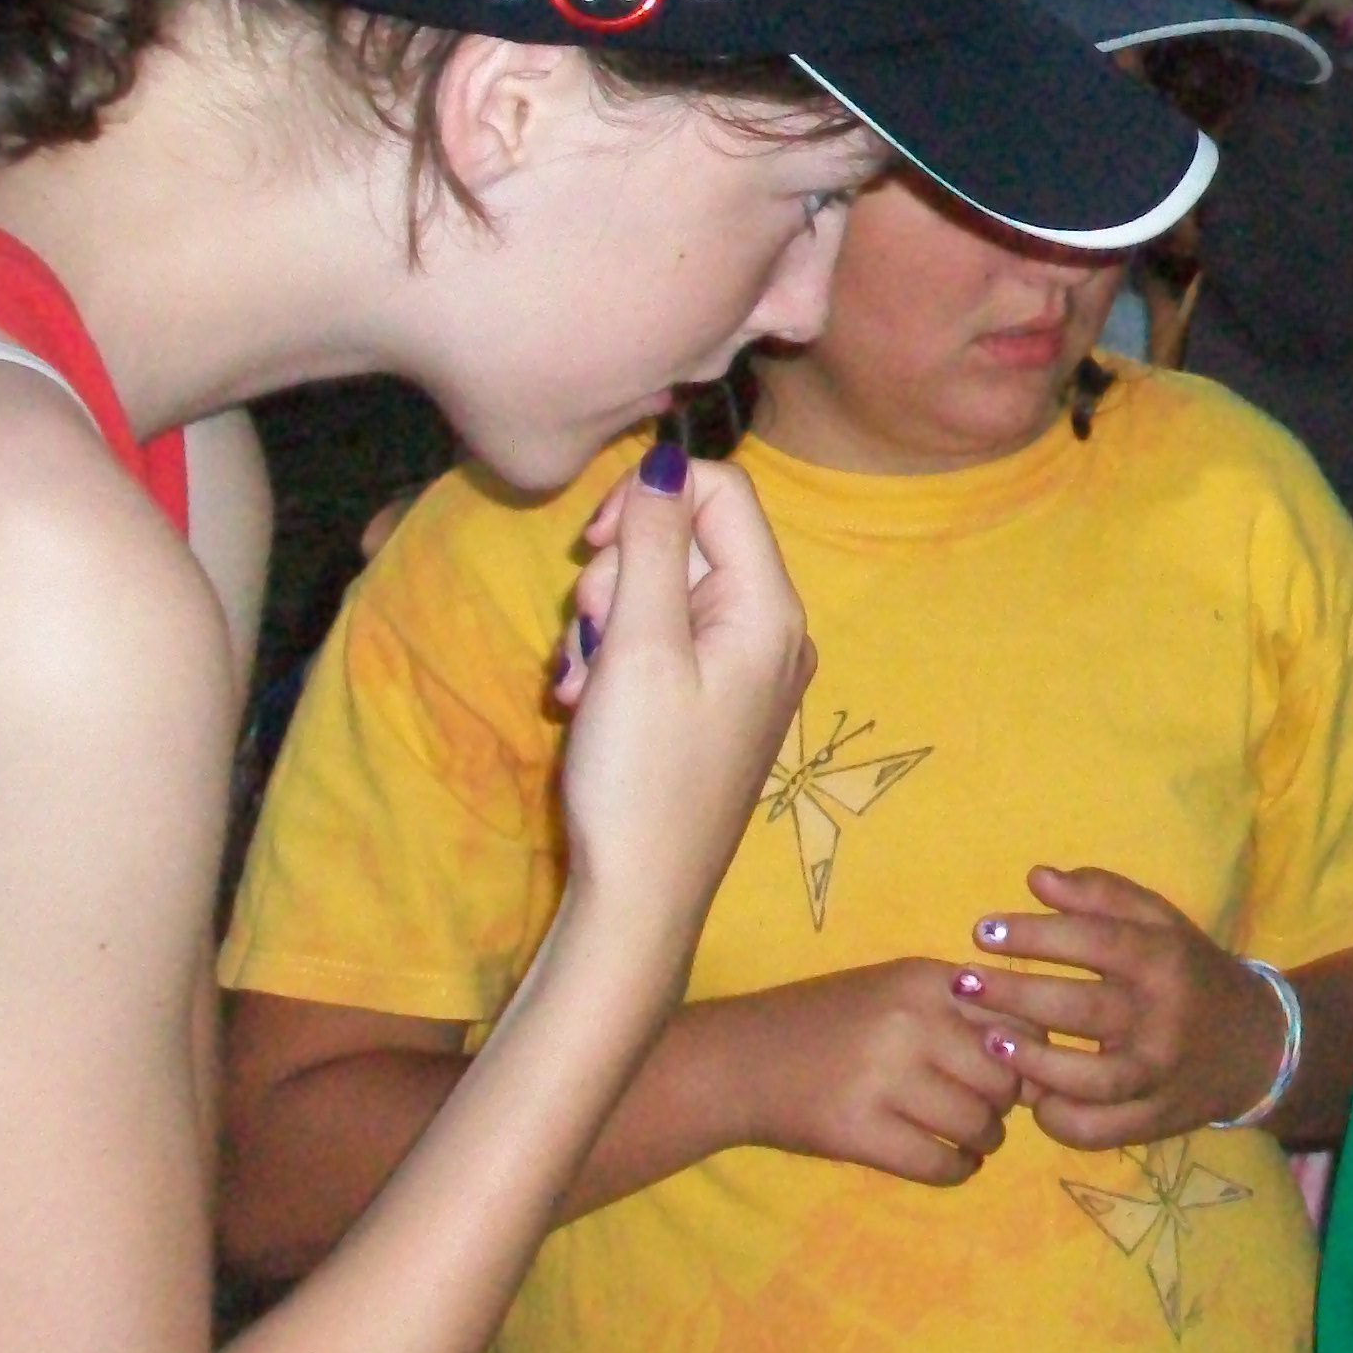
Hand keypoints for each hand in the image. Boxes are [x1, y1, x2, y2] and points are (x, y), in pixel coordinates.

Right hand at [551, 445, 815, 941]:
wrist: (640, 893)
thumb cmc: (642, 775)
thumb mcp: (640, 646)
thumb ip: (655, 545)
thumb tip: (668, 458)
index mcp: (770, 610)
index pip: (723, 492)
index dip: (650, 500)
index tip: (595, 545)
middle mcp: (770, 632)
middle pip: (686, 542)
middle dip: (618, 577)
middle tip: (589, 640)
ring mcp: (742, 670)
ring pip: (660, 594)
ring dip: (604, 625)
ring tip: (582, 685)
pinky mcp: (710, 702)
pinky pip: (658, 644)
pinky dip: (614, 661)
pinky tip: (586, 703)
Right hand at [696, 959, 1032, 1186]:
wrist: (737, 1061)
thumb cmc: (826, 1024)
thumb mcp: (894, 991)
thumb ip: (963, 1011)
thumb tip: (1043, 1058)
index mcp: (925, 980)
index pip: (1019, 1022)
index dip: (1026, 1055)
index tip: (1009, 1073)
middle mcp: (910, 1022)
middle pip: (1005, 1078)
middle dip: (1003, 1103)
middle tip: (983, 1111)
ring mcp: (883, 1078)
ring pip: (979, 1124)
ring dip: (983, 1140)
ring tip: (964, 1138)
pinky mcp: (859, 1132)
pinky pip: (941, 1164)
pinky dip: (955, 1171)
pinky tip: (945, 1162)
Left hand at [963, 867, 1285, 1147]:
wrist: (1256, 1046)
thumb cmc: (1190, 973)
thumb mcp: (1160, 922)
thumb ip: (1101, 895)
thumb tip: (1035, 878)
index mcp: (1164, 960)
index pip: (1096, 941)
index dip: (1036, 934)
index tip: (983, 930)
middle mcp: (1164, 1018)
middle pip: (1083, 1009)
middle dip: (1015, 995)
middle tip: (962, 983)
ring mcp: (1160, 1075)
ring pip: (1091, 1080)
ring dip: (1034, 1063)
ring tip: (989, 1041)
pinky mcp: (1155, 1120)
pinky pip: (1099, 1130)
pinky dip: (1059, 1119)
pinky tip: (1033, 1096)